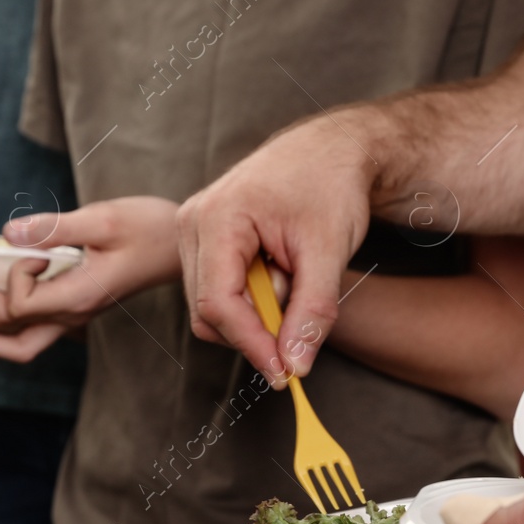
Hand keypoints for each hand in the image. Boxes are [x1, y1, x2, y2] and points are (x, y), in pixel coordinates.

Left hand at [0, 196, 181, 361]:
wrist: (182, 246)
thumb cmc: (150, 229)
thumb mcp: (103, 218)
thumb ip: (54, 228)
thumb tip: (9, 234)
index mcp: (79, 297)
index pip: (20, 302)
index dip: (11, 272)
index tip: (28, 245)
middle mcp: (74, 314)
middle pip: (10, 334)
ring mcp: (74, 315)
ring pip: (21, 345)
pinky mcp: (75, 306)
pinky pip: (33, 328)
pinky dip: (5, 325)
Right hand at [176, 117, 376, 384]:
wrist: (330, 149)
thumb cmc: (331, 186)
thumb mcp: (329, 252)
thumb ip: (311, 312)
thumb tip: (295, 366)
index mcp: (218, 217)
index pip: (219, 304)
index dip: (252, 345)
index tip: (286, 374)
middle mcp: (192, 222)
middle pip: (209, 312)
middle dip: (257, 327)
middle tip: (303, 315)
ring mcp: (192, 231)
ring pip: (211, 307)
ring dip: (256, 311)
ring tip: (293, 277)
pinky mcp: (202, 241)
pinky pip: (217, 291)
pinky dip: (251, 299)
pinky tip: (279, 273)